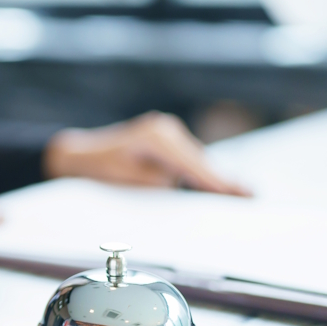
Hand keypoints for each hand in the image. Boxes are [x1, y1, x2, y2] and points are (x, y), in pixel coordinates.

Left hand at [44, 112, 249, 195]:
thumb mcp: (130, 181)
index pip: (195, 165)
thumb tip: (185, 188)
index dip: (218, 182)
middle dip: (220, 181)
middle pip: (201, 161)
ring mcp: (165, 131)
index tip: (240, 193)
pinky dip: (198, 173)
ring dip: (210, 178)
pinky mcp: (164, 138)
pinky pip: (186, 158)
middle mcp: (165, 129)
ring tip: (241, 194)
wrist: (75, 157)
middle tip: (251, 196)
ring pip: (196, 160)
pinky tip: (216, 186)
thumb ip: (160, 185)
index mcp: (158, 137)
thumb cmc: (97, 170)